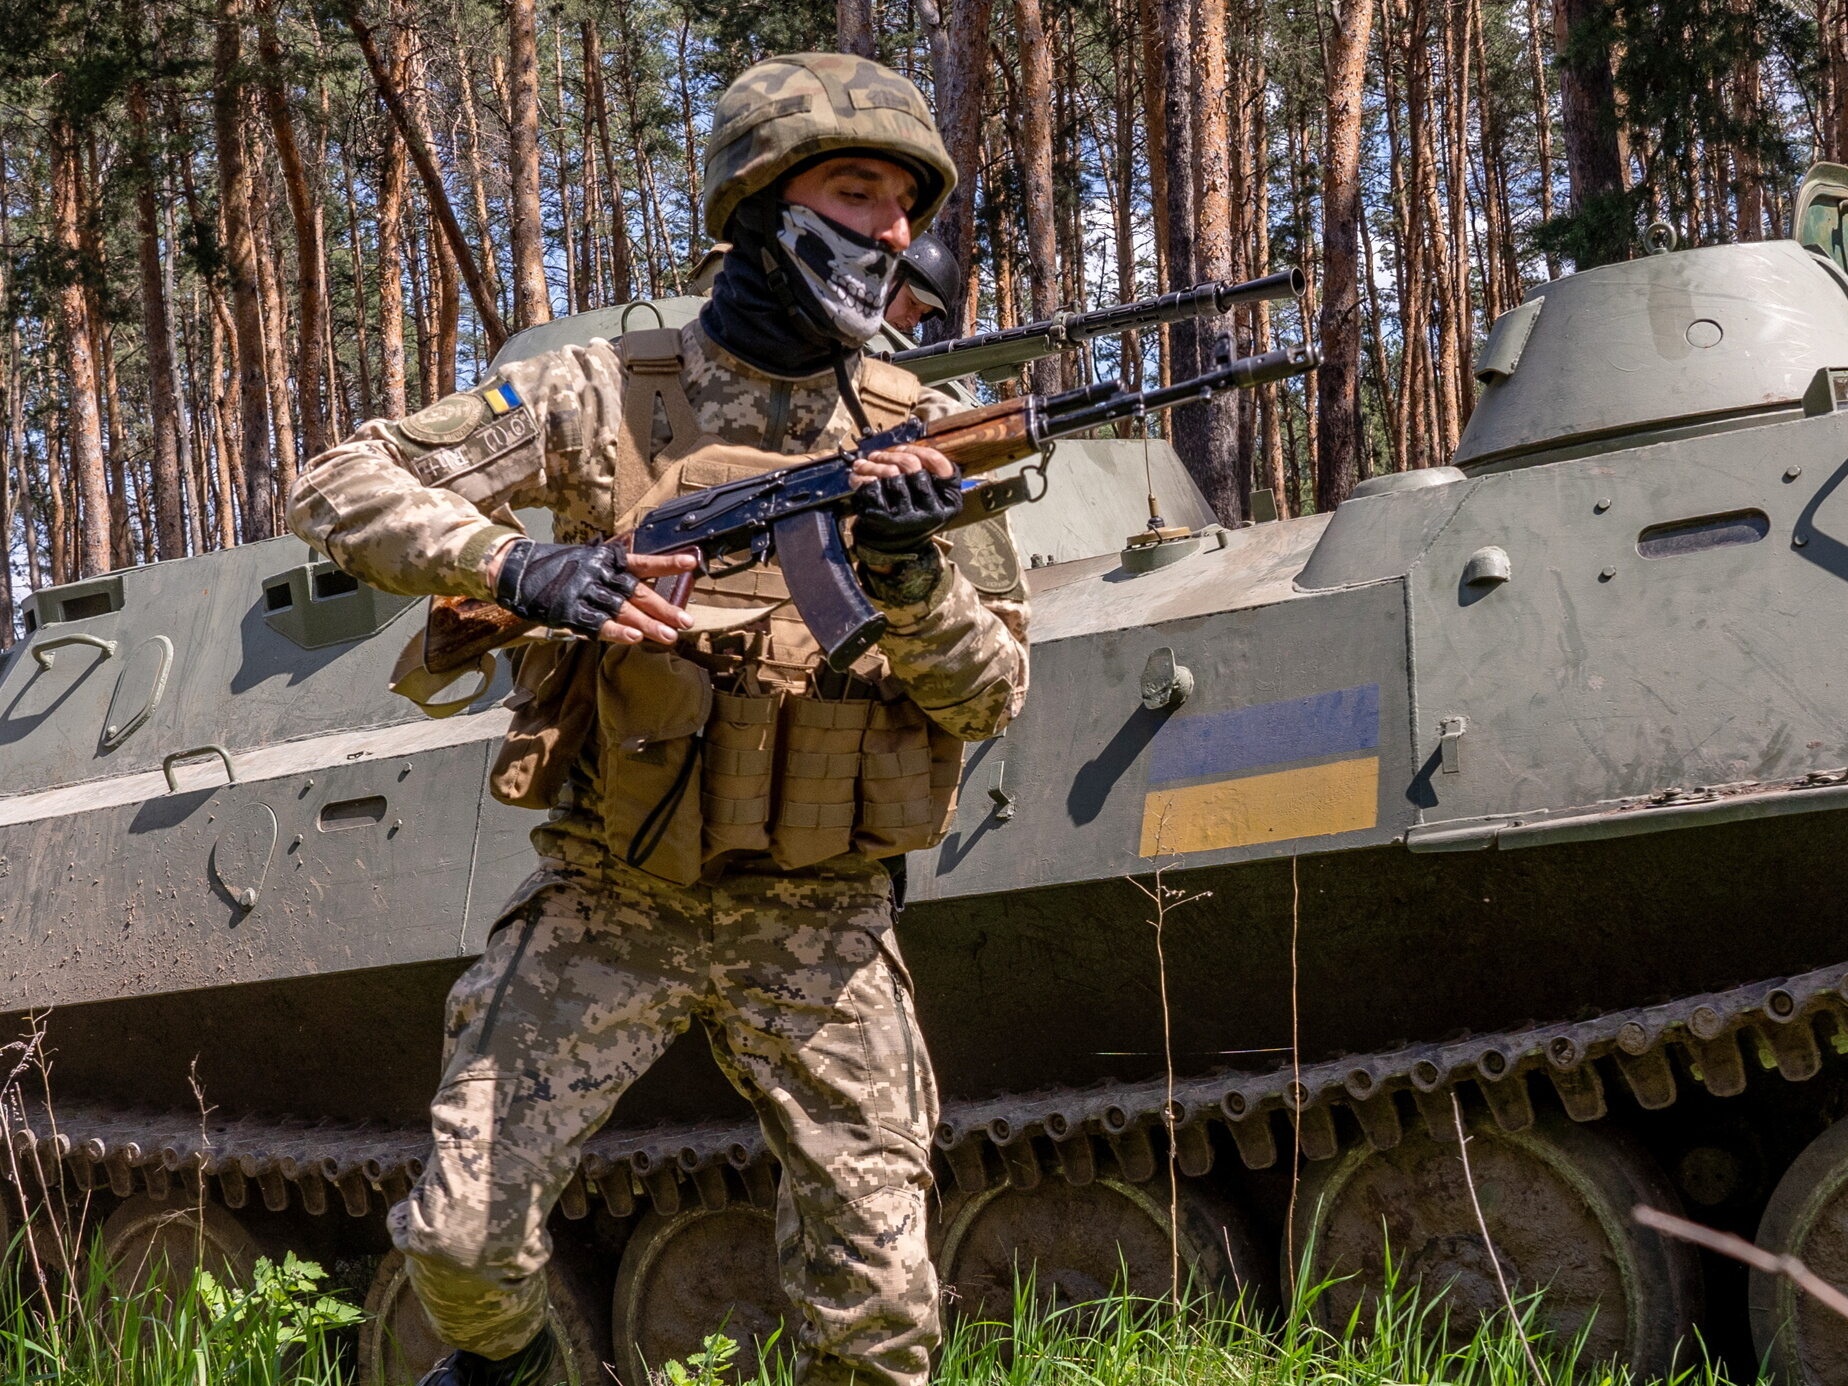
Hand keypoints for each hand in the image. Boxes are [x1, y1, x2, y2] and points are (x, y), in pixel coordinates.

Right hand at [491, 538, 695, 644]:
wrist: (515, 570)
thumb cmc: (557, 567)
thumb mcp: (587, 559)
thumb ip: (613, 569)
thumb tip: (644, 579)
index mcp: (605, 559)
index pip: (643, 561)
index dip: (668, 562)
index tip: (693, 562)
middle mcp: (598, 574)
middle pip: (638, 592)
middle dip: (664, 608)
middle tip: (687, 621)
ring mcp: (583, 592)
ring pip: (622, 610)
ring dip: (647, 625)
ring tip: (670, 637)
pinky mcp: (569, 610)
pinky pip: (597, 624)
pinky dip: (616, 631)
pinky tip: (634, 639)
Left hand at [850, 443, 961, 551]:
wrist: (893, 550)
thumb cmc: (911, 514)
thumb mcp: (932, 498)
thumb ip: (928, 474)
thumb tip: (904, 449)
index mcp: (949, 503)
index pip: (941, 465)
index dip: (920, 450)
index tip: (904, 450)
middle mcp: (932, 512)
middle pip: (912, 465)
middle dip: (892, 454)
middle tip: (878, 455)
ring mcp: (908, 517)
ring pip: (890, 473)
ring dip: (873, 463)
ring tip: (864, 463)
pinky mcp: (885, 520)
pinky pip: (871, 486)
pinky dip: (861, 476)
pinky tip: (858, 476)